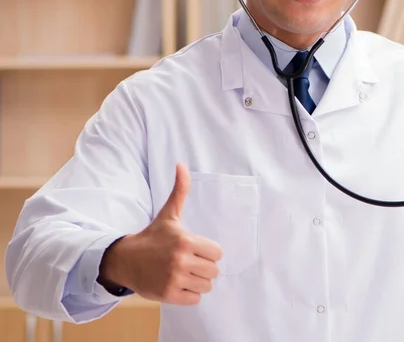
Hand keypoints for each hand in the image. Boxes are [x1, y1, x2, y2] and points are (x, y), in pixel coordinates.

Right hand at [99, 164, 222, 304]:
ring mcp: (174, 280)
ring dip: (198, 281)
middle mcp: (181, 261)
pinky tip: (179, 284)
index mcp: (185, 240)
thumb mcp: (168, 214)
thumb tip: (182, 165)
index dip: (209, 251)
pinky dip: (190, 294)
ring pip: (206, 285)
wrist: (126, 260)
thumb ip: (180, 190)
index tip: (196, 249)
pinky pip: (195, 299)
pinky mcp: (168, 295)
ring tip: (184, 273)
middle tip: (190, 262)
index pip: (217, 253)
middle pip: (213, 270)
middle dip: (204, 267)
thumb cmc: (152, 237)